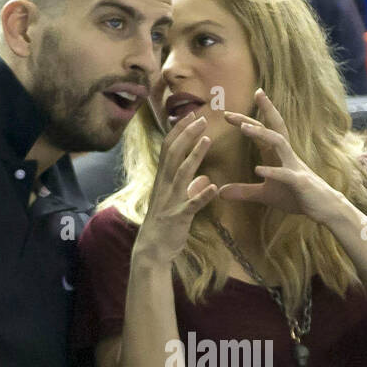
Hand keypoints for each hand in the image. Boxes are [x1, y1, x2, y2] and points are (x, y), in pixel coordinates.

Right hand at [133, 113, 218, 265]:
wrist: (152, 251)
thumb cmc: (165, 226)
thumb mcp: (178, 203)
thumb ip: (191, 189)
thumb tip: (205, 179)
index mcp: (164, 180)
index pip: (169, 148)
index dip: (180, 131)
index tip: (191, 115)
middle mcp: (164, 186)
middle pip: (174, 154)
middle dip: (187, 135)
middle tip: (201, 119)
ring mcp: (171, 201)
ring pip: (181, 173)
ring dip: (194, 156)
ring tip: (207, 140)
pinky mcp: (178, 217)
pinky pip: (191, 205)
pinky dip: (202, 196)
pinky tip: (214, 187)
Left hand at [220, 90, 350, 224]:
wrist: (325, 208)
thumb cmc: (296, 197)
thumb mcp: (265, 194)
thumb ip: (244, 191)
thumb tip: (220, 193)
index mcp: (278, 156)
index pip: (263, 132)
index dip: (247, 121)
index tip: (228, 114)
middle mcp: (287, 156)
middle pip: (275, 127)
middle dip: (265, 110)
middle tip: (253, 95)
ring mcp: (294, 167)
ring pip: (279, 143)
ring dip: (262, 134)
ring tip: (244, 128)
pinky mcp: (300, 183)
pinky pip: (285, 174)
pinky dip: (272, 171)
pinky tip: (258, 169)